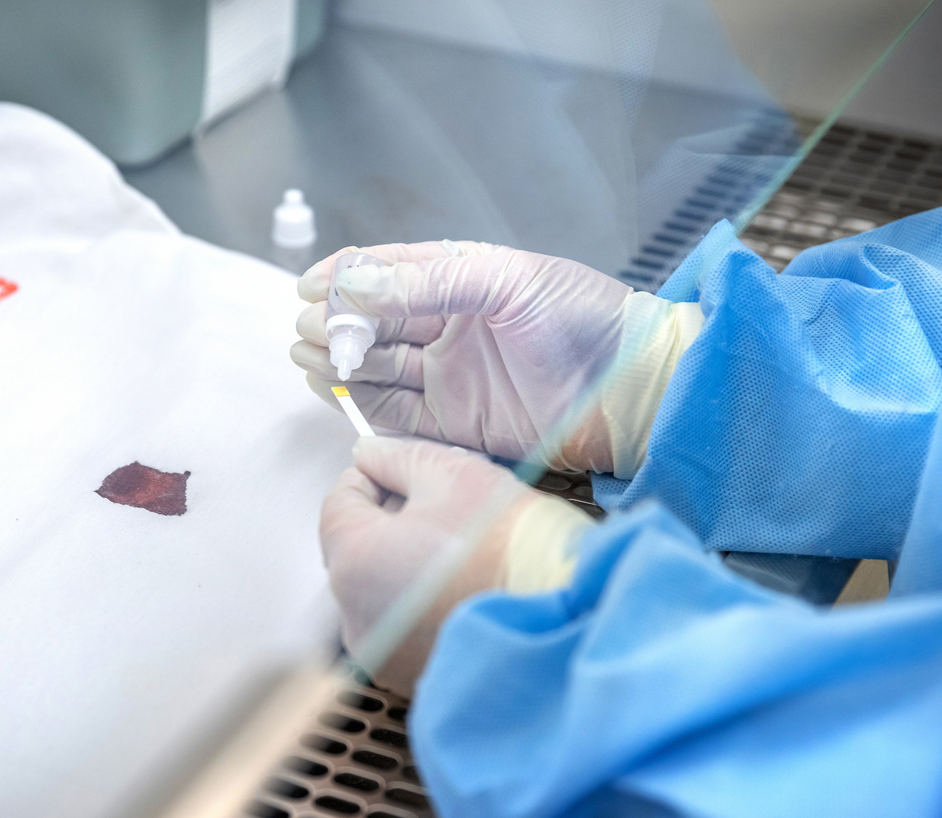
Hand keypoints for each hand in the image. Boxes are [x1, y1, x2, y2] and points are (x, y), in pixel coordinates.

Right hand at [291, 241, 633, 472]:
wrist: (634, 391)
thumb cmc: (585, 321)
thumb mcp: (508, 282)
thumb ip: (431, 284)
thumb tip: (357, 286)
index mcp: (464, 279)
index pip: (390, 272)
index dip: (346, 276)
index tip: (310, 285)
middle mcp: (450, 326)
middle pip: (376, 321)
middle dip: (336, 321)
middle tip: (309, 326)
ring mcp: (450, 376)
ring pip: (376, 366)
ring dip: (339, 359)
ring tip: (308, 354)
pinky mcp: (454, 422)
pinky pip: (393, 411)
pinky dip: (358, 400)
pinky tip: (330, 385)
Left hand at [321, 436, 589, 694]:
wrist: (568, 618)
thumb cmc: (511, 545)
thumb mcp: (452, 473)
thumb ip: (396, 457)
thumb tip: (369, 453)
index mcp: (354, 561)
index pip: (338, 503)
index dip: (370, 478)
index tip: (401, 471)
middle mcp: (355, 617)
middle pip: (357, 550)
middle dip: (390, 523)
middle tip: (443, 510)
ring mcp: (382, 654)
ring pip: (379, 591)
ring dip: (406, 566)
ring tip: (462, 553)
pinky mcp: (411, 678)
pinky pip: (403, 628)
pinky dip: (422, 607)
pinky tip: (466, 590)